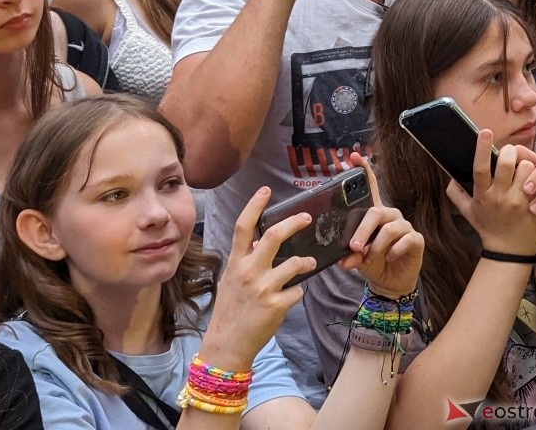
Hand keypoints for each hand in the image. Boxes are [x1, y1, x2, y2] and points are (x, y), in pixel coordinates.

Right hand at [200, 186, 318, 371]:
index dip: (255, 205)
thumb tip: (260, 244)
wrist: (227, 346)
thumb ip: (245, 261)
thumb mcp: (231, 281)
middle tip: (307, 218)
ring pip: (295, 263)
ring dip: (306, 262)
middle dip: (295, 223)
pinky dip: (298, 291)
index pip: (243, 226)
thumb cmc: (231, 312)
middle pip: (275, 236)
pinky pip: (298, 291)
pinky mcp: (276, 305)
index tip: (266, 190)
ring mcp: (263, 288)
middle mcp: (248, 272)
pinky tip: (292, 296)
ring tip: (309, 262)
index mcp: (236, 263)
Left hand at [338, 153, 423, 298]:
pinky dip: (393, 251)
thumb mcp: (357, 260)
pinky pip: (404, 240)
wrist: (391, 283)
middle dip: (362, 230)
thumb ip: (351, 256)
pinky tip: (388, 258)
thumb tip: (345, 259)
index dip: (364, 171)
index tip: (354, 157)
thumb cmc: (374, 264)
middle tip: (352, 246)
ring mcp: (404, 226)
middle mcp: (391, 216)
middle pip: (375, 212)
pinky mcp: (416, 239)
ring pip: (389, 229)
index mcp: (375, 215)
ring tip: (369, 258)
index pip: (371, 188)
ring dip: (375, 246)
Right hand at [445, 129, 535, 255]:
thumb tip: (450, 177)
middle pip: (505, 163)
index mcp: (481, 195)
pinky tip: (535, 179)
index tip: (485, 131)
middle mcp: (498, 197)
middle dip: (509, 151)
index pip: (480, 168)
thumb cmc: (487, 228)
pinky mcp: (533, 205)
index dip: (482, 148)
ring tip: (523, 169)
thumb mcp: (467, 213)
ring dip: (525, 163)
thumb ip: (456, 194)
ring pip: (525, 168)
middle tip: (510, 152)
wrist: (509, 252)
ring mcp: (517, 201)